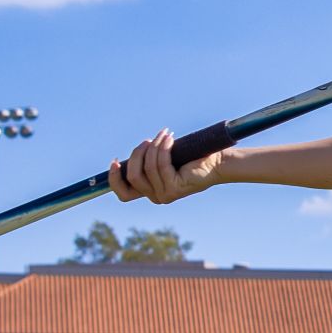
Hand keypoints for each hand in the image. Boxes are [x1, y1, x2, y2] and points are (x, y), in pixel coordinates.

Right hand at [111, 130, 225, 202]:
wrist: (217, 163)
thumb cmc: (191, 158)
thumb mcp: (163, 159)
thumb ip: (147, 160)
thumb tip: (134, 152)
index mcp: (150, 192)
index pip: (123, 194)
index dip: (114, 179)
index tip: (114, 161)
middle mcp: (156, 197)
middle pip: (132, 175)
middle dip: (137, 154)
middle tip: (148, 140)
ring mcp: (165, 195)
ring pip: (147, 167)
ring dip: (153, 147)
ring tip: (164, 134)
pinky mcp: (174, 189)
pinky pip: (160, 164)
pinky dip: (163, 148)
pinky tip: (170, 139)